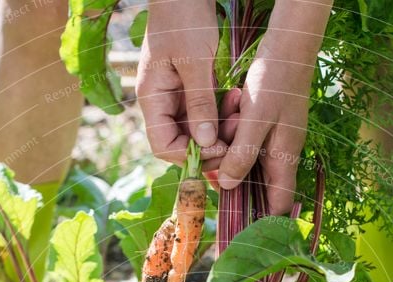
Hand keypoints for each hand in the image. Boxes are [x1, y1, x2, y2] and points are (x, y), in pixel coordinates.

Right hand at [136, 0, 225, 166]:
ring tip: (240, 114)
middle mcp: (161, 102)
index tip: (218, 147)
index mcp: (153, 98)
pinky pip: (206, 112)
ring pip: (197, 130)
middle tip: (237, 135)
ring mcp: (176, 96)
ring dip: (220, 128)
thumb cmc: (183, 15)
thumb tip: (205, 143)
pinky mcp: (191, 89)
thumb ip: (199, 103)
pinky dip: (221, 112)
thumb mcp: (194, 61)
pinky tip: (236, 100)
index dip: (189, 155)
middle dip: (210, 144)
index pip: (164, 146)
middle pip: (182, 143)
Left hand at [217, 0, 332, 214]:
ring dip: (230, 155)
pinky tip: (227, 119)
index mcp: (284, 160)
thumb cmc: (276, 81)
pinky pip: (244, 144)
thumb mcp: (255, 119)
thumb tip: (228, 186)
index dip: (264, 220)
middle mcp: (280, 156)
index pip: (279, 205)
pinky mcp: (264, 129)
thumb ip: (243, 154)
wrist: (287, 45)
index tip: (242, 227)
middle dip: (235, 182)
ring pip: (246, 164)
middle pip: (257, 187)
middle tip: (215, 168)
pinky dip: (232, 138)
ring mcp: (273, 143)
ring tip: (224, 128)